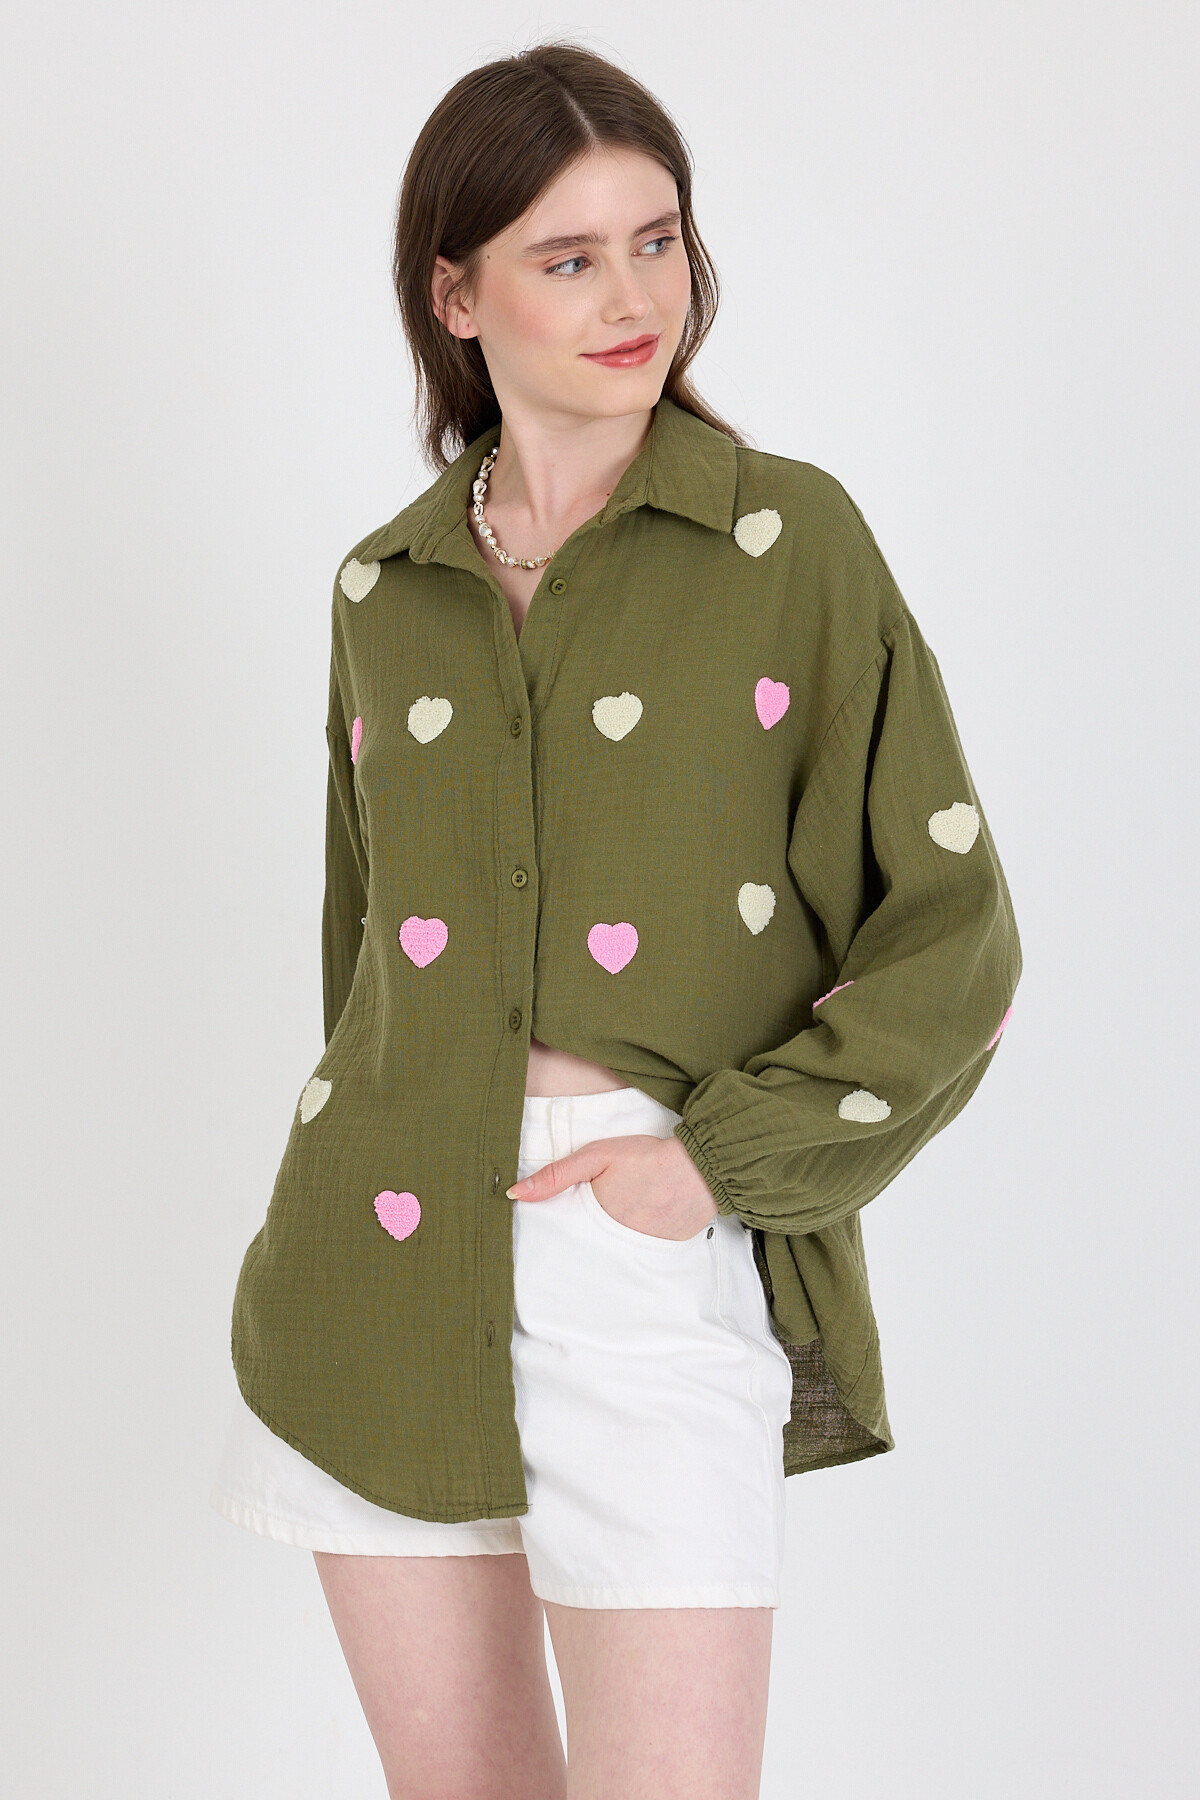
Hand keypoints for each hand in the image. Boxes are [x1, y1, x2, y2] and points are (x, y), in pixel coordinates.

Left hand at [506, 1133, 719, 1240]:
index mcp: (594, 1223)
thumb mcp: (597, 1156)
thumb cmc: (646, 1157)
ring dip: (607, 1245)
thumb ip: (556, 1175)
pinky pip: (639, 1254)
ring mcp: (640, 1252)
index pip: (563, 1240)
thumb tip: (514, 1193)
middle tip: (589, 1224)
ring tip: (617, 1222)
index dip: (558, 1233)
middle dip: (582, 1242)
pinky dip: (634, 1244)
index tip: (551, 1231)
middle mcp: (615, 1245)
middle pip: (587, 1251)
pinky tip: (641, 1224)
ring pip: (613, 1254)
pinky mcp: (662, 1253)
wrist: (701, 1166)